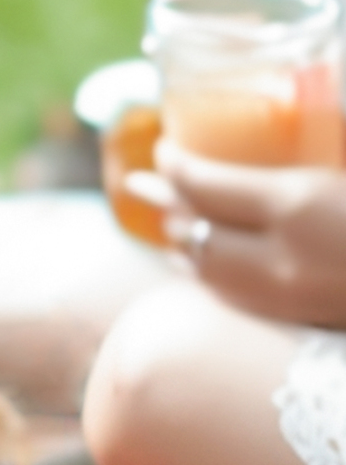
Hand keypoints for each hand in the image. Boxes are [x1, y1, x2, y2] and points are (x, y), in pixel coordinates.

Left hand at [149, 140, 345, 328]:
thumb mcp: (342, 171)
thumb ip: (289, 172)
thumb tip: (240, 164)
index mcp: (295, 204)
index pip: (207, 186)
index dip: (175, 167)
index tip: (163, 150)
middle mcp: (277, 255)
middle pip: (194, 229)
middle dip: (163, 202)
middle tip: (140, 183)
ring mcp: (279, 293)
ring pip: (202, 266)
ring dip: (178, 240)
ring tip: (163, 218)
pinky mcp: (288, 314)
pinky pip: (226, 293)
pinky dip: (202, 270)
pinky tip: (191, 261)